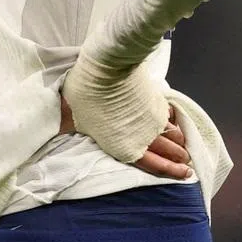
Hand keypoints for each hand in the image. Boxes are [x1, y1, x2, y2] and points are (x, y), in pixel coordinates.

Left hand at [60, 96, 191, 179]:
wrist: (107, 68)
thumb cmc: (85, 93)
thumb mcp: (72, 115)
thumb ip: (68, 125)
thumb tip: (54, 127)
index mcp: (123, 144)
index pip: (152, 164)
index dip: (170, 171)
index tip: (185, 174)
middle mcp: (143, 134)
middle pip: (168, 151)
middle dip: (179, 158)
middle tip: (186, 163)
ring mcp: (152, 117)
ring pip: (173, 135)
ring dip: (180, 142)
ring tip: (184, 147)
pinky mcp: (156, 101)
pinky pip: (170, 116)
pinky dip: (175, 122)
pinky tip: (176, 124)